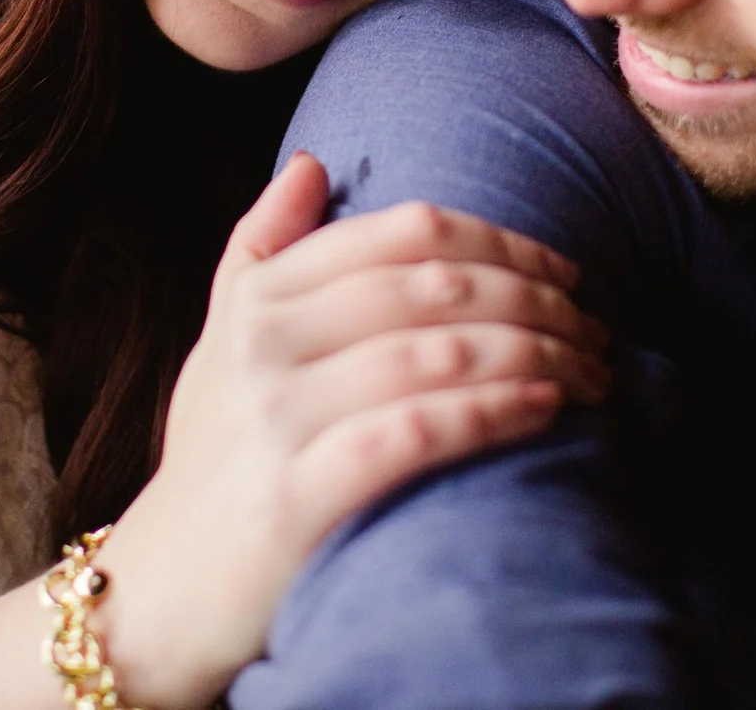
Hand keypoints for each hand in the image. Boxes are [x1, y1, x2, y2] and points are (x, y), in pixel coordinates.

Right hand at [92, 153, 609, 707]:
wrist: (160, 591)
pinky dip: (491, 412)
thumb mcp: (220, 341)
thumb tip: (312, 164)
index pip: (404, 233)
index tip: (563, 270)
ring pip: (435, 354)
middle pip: (433, 288)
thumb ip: (261, 248)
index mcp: (259, 296)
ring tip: (591, 372)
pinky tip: (545, 408)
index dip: (500, 240)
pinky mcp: (296, 496)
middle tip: (595, 329)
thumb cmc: (214, 458)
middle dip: (535, 301)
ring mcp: (276, 419)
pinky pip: (414, 433)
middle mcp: (264, 344)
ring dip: (535, 355)